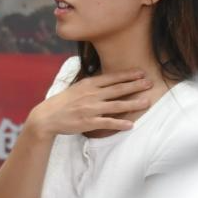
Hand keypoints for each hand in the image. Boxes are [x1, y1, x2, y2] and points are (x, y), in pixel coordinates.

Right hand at [25, 69, 151, 138]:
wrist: (47, 116)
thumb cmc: (63, 102)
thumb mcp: (76, 88)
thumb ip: (92, 85)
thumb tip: (107, 81)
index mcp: (88, 85)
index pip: (112, 78)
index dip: (128, 75)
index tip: (141, 72)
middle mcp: (91, 95)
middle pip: (118, 89)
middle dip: (135, 85)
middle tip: (150, 83)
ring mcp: (90, 109)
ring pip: (116, 105)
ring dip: (133, 103)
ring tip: (147, 102)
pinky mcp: (88, 122)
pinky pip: (107, 122)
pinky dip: (120, 124)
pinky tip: (130, 125)